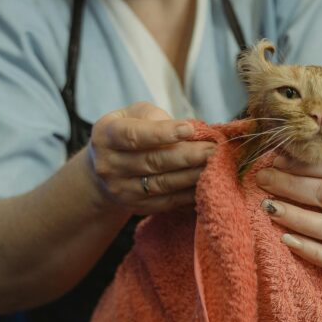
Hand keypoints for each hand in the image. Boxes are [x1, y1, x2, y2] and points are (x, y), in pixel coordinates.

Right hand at [87, 102, 214, 214]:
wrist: (106, 169)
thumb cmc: (129, 132)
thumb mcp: (133, 114)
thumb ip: (156, 117)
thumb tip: (189, 131)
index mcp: (106, 136)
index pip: (135, 136)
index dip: (162, 133)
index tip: (189, 129)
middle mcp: (109, 165)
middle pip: (153, 161)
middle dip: (188, 155)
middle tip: (214, 149)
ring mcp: (121, 189)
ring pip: (163, 184)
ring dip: (192, 175)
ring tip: (215, 165)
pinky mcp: (136, 206)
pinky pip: (167, 201)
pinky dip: (189, 193)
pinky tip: (207, 182)